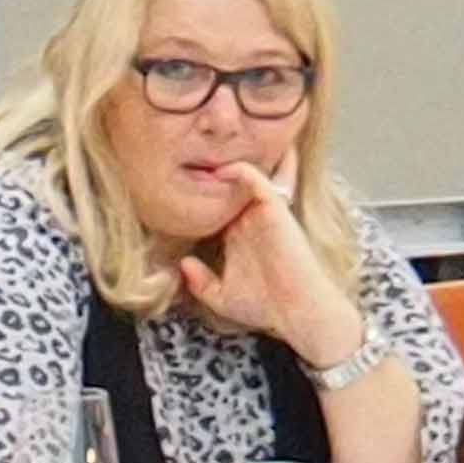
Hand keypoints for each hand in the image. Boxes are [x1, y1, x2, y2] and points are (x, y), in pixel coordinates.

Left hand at [170, 160, 354, 365]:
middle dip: (207, 169)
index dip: (195, 196)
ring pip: (245, 178)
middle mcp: (248, 220)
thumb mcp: (221, 296)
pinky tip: (220, 171)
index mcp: (237, 235)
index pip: (215, 207)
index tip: (167, 186)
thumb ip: (201, 281)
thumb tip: (182, 264)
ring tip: (198, 151)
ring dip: (224, 164)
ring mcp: (262, 213)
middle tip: (181, 155)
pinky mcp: (275, 210)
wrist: (296, 310)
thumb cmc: (265, 306)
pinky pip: (257, 181)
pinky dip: (241, 171)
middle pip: (228, 187)